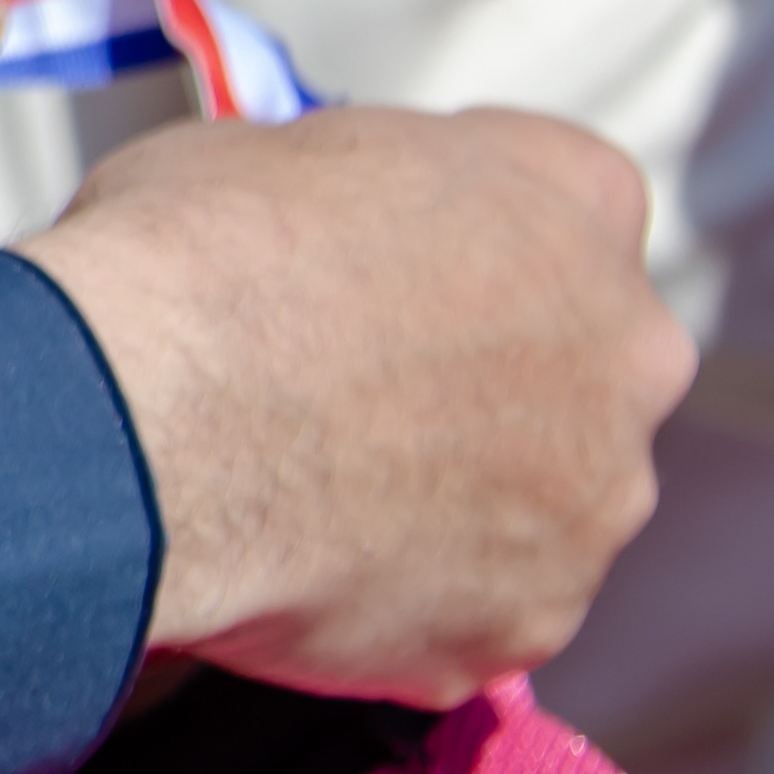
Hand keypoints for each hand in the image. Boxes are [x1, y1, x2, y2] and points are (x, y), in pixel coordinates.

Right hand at [15, 104, 683, 702]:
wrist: (147, 424)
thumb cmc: (195, 265)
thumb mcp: (263, 152)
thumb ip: (351, 203)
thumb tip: (313, 233)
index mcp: (572, 197)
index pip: (569, 202)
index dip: (473, 236)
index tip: (403, 261)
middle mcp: (625, 350)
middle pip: (580, 364)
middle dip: (490, 379)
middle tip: (362, 386)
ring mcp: (591, 500)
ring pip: (542, 501)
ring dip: (459, 496)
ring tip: (318, 488)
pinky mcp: (528, 622)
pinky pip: (479, 607)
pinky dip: (410, 594)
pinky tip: (310, 564)